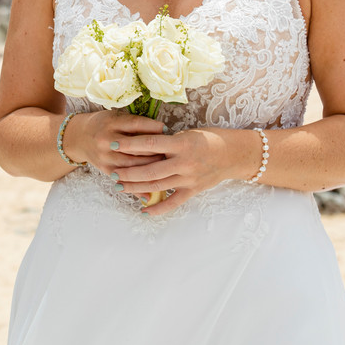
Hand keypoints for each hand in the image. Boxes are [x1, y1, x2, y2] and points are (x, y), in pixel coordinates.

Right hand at [65, 110, 166, 183]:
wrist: (78, 137)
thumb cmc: (103, 124)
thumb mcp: (115, 117)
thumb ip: (135, 123)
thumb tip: (163, 131)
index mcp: (111, 123)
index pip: (136, 125)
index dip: (153, 127)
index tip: (166, 129)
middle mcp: (107, 140)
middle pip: (138, 147)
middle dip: (157, 149)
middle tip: (171, 151)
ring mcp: (106, 157)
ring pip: (134, 165)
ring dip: (152, 167)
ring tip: (167, 166)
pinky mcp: (105, 169)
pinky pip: (125, 180)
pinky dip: (139, 187)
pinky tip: (154, 192)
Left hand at [107, 127, 238, 214]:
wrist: (233, 154)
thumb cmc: (207, 139)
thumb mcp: (186, 134)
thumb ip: (166, 142)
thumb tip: (142, 145)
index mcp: (181, 144)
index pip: (150, 144)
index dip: (130, 145)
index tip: (114, 145)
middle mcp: (184, 162)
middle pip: (150, 169)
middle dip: (128, 172)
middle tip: (112, 172)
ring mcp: (189, 178)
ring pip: (157, 185)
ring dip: (136, 187)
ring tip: (119, 186)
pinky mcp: (193, 190)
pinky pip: (174, 202)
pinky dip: (159, 208)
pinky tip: (144, 210)